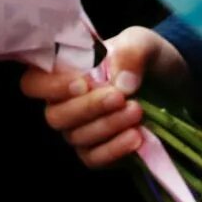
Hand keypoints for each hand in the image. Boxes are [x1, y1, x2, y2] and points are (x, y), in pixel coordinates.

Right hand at [19, 26, 186, 168]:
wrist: (167, 82)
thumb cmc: (141, 59)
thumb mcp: (141, 43)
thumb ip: (131, 52)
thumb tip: (122, 82)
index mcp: (63, 72)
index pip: (33, 83)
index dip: (50, 87)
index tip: (83, 83)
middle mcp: (64, 104)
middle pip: (55, 116)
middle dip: (88, 108)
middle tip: (120, 97)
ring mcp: (79, 130)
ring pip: (77, 137)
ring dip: (108, 126)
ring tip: (137, 112)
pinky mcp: (98, 152)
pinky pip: (94, 158)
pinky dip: (114, 149)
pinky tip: (136, 137)